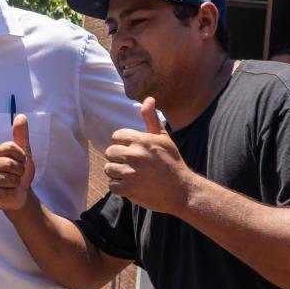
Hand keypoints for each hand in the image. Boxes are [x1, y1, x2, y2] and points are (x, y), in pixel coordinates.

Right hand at [0, 114, 36, 212]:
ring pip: (8, 178)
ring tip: (13, 184)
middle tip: (18, 175)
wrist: (21, 194)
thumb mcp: (24, 153)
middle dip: (20, 171)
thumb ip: (21, 135)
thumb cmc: (20, 173)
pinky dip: (11, 192)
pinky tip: (8, 192)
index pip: (11, 147)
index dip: (22, 156)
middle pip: (10, 163)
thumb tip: (21, 116)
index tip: (22, 162)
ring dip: (17, 182)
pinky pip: (4, 191)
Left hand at [104, 97, 192, 213]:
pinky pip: (112, 185)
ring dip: (117, 172)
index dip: (123, 143)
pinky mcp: (128, 189)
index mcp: (141, 140)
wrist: (181, 190)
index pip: (116, 136)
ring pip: (108, 168)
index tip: (133, 150)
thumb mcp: (163, 138)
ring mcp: (130, 173)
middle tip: (132, 164)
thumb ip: (151, 119)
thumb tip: (148, 99)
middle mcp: (135, 155)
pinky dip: (119, 187)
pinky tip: (131, 185)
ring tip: (131, 174)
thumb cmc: (171, 161)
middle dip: (118, 158)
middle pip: (110, 152)